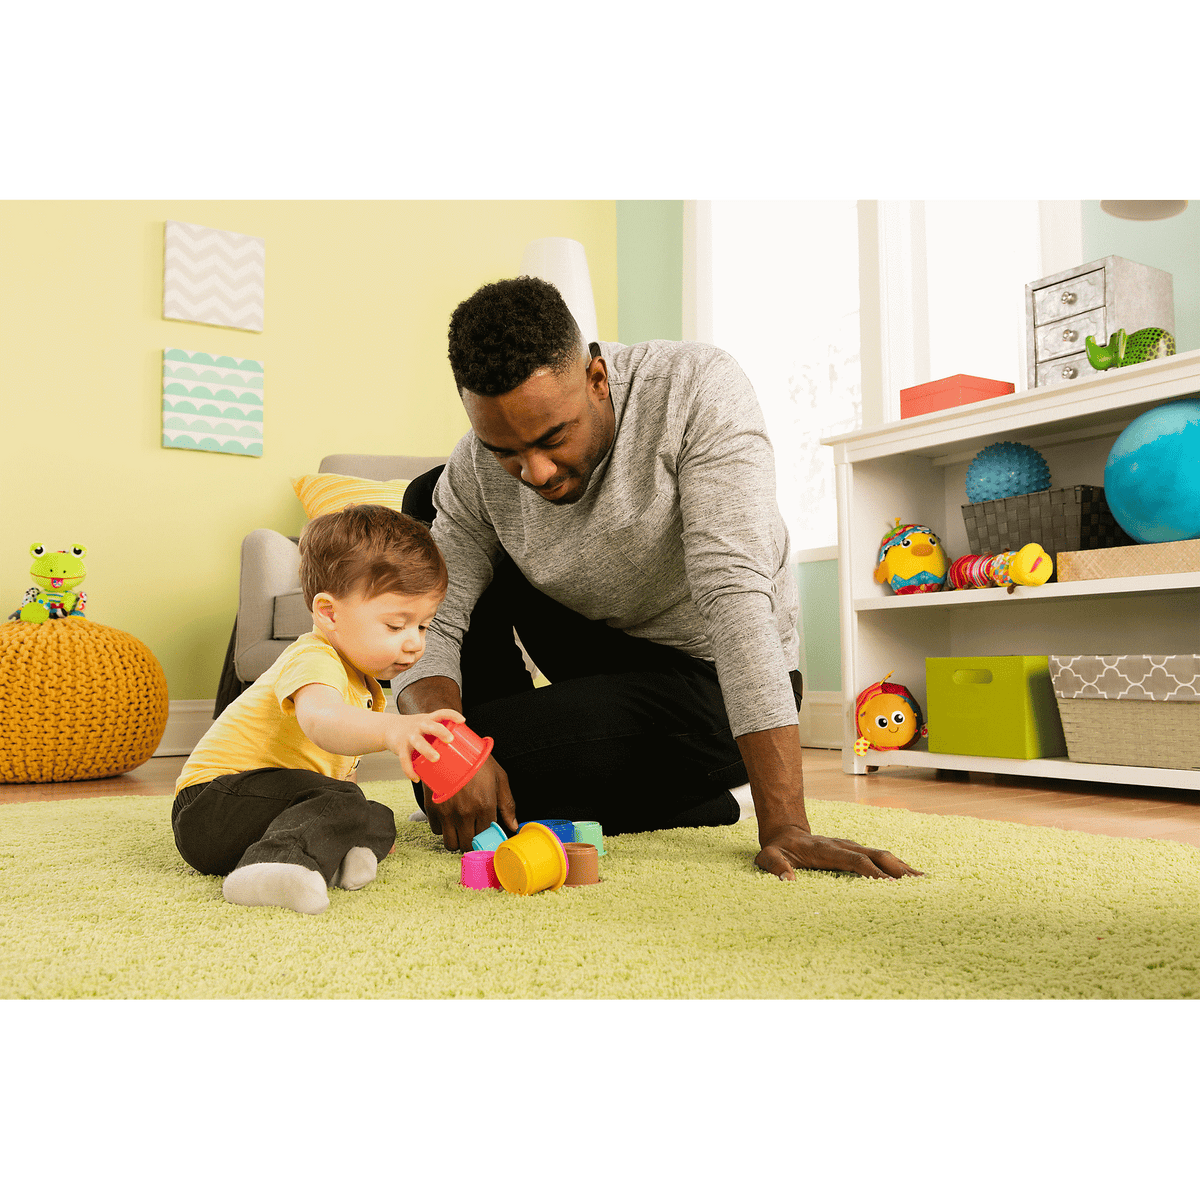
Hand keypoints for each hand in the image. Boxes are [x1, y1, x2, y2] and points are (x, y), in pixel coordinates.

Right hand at [384, 708, 465, 782]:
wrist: (389, 728)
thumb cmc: (415, 728)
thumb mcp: (426, 724)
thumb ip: (441, 733)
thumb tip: (464, 751)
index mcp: (428, 719)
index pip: (441, 713)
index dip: (452, 715)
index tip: (462, 721)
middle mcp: (418, 725)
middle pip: (431, 726)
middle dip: (441, 731)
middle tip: (450, 739)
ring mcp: (409, 736)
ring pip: (418, 742)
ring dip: (427, 750)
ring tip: (436, 759)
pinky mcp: (400, 747)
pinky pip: (405, 760)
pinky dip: (410, 771)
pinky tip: (416, 778)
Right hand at [423, 755, 518, 852]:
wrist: (449, 746)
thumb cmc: (477, 761)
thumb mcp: (499, 778)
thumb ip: (507, 804)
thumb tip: (513, 826)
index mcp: (485, 805)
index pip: (486, 837)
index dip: (486, 838)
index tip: (486, 835)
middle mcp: (466, 813)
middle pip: (468, 844)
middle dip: (471, 841)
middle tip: (473, 832)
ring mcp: (447, 812)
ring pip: (451, 843)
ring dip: (456, 839)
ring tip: (460, 828)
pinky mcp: (432, 808)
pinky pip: (436, 831)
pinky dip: (442, 828)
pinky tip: (448, 817)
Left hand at [755, 825, 921, 880]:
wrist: (785, 833)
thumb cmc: (778, 849)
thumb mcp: (768, 857)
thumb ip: (776, 866)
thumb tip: (787, 880)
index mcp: (826, 849)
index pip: (854, 860)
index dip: (872, 871)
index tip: (889, 884)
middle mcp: (843, 845)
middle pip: (875, 855)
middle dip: (896, 868)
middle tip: (918, 883)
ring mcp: (851, 847)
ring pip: (881, 855)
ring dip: (902, 867)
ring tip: (924, 880)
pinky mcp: (855, 851)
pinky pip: (879, 858)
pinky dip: (897, 865)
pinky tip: (911, 875)